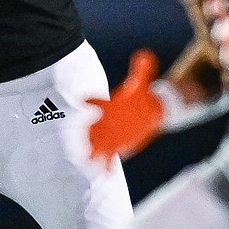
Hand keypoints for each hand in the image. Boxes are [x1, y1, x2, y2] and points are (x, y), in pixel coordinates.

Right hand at [86, 49, 164, 167]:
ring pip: (97, 144)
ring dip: (92, 152)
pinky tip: (106, 173)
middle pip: (91, 127)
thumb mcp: (142, 85)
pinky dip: (106, 166)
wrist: (146, 113)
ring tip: (89, 159)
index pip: (95, 101)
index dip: (90, 100)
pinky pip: (108, 157)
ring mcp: (108, 135)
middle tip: (82, 138)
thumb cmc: (139, 98)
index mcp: (107, 105)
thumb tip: (145, 54)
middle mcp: (104, 121)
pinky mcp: (116, 146)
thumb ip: (142, 71)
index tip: (85, 100)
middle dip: (86, 133)